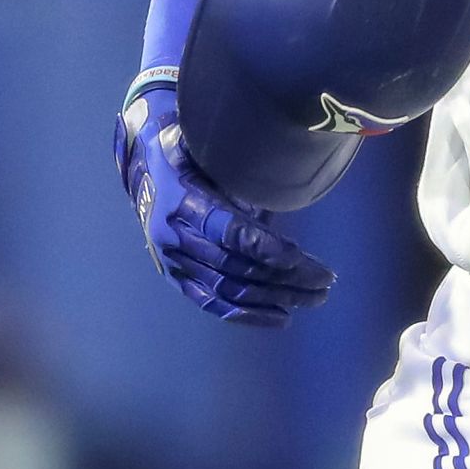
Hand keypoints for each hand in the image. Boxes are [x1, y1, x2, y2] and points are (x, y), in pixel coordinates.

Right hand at [113, 81, 334, 326]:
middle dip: (284, 277)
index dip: (268, 248)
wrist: (144, 167)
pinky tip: (280, 318)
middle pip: (236, 267)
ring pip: (229, 290)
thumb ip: (241, 172)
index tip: (302, 258)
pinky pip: (212, 303)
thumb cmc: (191, 151)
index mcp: (184, 201)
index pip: (231, 233)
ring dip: (275, 298)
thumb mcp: (211, 150)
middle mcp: (175, 238)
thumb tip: (290, 181)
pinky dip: (247, 314)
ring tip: (315, 297)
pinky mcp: (175, 277)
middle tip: (325, 280)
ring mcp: (173, 262)